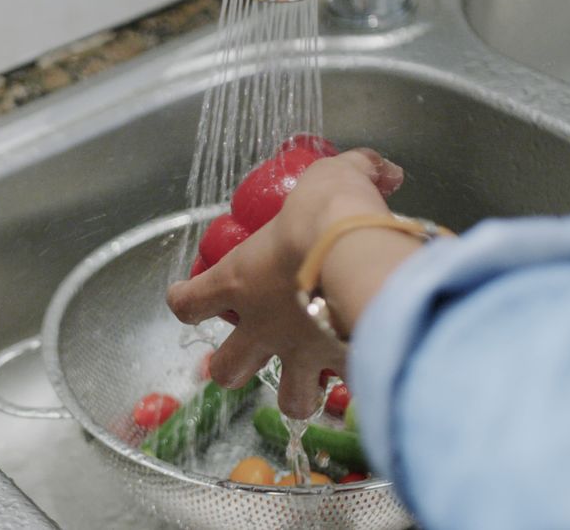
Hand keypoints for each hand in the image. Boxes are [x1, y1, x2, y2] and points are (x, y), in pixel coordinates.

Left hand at [166, 149, 404, 418]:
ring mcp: (300, 354)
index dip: (185, 301)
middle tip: (255, 349)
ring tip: (310, 379)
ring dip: (296, 392)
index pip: (188, 303)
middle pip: (226, 370)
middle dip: (234, 366)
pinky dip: (356, 387)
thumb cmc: (327, 215)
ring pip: (288, 400)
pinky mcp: (342, 369)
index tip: (190, 296)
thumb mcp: (333, 179)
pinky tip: (369, 374)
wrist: (359, 254)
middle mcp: (263, 326)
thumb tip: (384, 171)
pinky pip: (347, 395)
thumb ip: (356, 172)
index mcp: (239, 281)